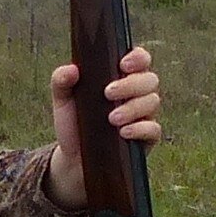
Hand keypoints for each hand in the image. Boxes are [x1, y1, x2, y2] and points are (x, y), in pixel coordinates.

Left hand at [45, 47, 161, 208]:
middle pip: (150, 79)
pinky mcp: (146, 138)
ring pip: (153, 102)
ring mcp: (144, 115)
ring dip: (133, 107)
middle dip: (130, 85)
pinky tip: (123, 133)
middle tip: (107, 93)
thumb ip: (61, 81)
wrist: (74, 159)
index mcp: (121, 77)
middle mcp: (136, 94)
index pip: (140, 59)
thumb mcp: (62, 100)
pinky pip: (154, 129)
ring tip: (111, 118)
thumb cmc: (73, 123)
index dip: (138, 57)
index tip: (122, 64)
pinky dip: (140, 128)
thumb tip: (71, 70)